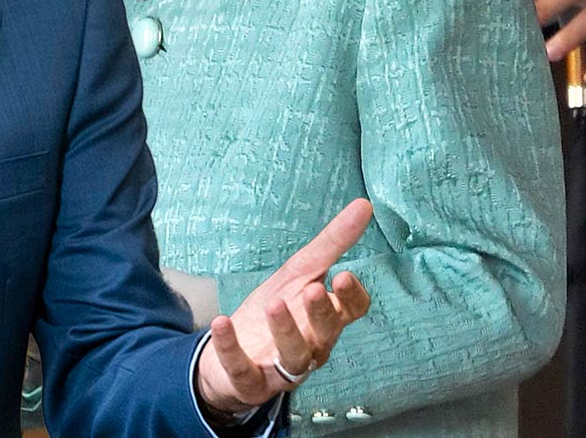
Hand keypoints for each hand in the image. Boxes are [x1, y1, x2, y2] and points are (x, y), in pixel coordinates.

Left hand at [195, 199, 372, 412]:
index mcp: (325, 319)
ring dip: (284, 330)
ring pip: (293, 356)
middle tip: (314, 289)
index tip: (345, 276)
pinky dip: (231, 347)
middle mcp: (311, 346)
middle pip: (325, 333)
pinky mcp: (250, 381)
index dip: (351, 297)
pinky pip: (242, 368)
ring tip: (274, 303)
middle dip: (322, 314)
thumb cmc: (276, 311)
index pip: (351, 312)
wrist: (231, 356)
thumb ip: (332, 244)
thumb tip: (363, 205)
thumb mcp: (299, 273)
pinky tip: (222, 322)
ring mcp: (281, 367)